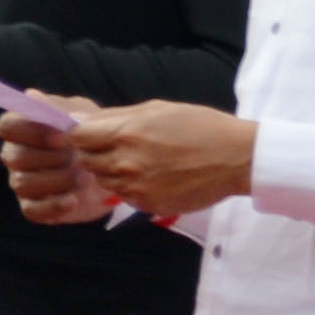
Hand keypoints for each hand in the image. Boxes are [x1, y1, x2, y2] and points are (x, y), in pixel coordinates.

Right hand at [0, 102, 113, 224]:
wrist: (114, 169)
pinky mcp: (33, 206)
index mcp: (23, 128)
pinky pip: (31, 210)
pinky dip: (53, 206)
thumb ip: (59, 108)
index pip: (7, 126)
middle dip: (50, 158)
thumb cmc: (93, 136)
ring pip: (22, 183)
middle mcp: (15, 154)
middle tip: (78, 157)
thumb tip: (32, 95)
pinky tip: (74, 199)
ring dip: (57, 180)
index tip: (62, 137)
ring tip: (84, 177)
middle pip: (14, 156)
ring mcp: (22, 181)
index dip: (31, 132)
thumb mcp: (83, 116)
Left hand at [66, 98, 252, 219]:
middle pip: (86, 161)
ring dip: (111, 172)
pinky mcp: (146, 205)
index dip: (80, 136)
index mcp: (126, 133)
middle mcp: (125, 163)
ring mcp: (135, 187)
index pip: (77, 138)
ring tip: (139, 162)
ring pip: (103, 181)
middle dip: (94, 154)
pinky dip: (129, 187)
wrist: (237, 158)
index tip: (89, 135)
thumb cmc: (199, 126)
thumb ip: (115, 117)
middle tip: (117, 148)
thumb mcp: (157, 109)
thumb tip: (79, 119)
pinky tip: (152, 177)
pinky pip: (123, 196)